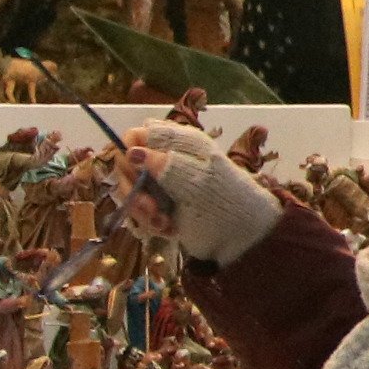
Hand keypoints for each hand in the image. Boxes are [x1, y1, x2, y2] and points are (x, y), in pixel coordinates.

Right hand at [120, 119, 280, 264]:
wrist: (241, 232)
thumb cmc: (223, 198)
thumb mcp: (194, 178)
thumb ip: (163, 164)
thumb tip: (132, 151)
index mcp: (178, 143)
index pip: (136, 136)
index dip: (128, 153)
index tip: (135, 173)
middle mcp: (166, 160)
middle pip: (127, 167)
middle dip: (134, 190)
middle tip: (151, 209)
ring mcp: (162, 184)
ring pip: (131, 191)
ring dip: (141, 211)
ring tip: (163, 224)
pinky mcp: (161, 206)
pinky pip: (140, 211)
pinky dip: (150, 222)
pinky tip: (167, 229)